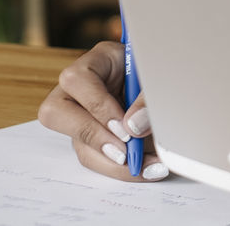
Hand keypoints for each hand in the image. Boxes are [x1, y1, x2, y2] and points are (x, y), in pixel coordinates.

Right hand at [36, 40, 168, 180]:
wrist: (173, 80)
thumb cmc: (165, 73)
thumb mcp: (161, 78)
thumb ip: (148, 100)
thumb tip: (133, 129)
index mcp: (99, 60)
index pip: (78, 79)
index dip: (98, 106)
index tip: (124, 128)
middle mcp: (82, 87)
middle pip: (57, 112)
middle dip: (92, 137)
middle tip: (125, 154)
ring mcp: (84, 113)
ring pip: (77, 142)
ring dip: (109, 162)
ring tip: (145, 168)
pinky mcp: (93, 134)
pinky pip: (93, 155)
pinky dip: (116, 167)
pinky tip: (144, 168)